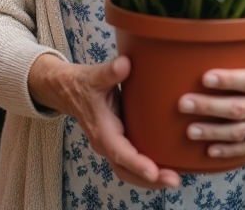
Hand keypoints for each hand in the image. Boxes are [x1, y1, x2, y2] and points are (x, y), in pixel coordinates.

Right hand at [28, 54, 181, 189]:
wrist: (69, 91)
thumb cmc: (84, 84)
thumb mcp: (95, 76)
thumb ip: (110, 71)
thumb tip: (125, 64)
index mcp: (101, 130)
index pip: (119, 152)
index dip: (136, 163)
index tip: (153, 172)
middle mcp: (106, 144)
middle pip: (126, 170)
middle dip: (149, 179)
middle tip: (174, 180)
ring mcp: (112, 146)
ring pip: (129, 171)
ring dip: (151, 179)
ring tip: (174, 179)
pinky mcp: (118, 144)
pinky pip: (132, 164)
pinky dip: (148, 170)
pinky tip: (166, 169)